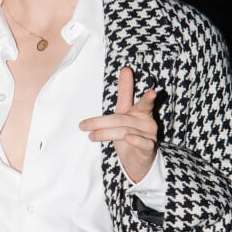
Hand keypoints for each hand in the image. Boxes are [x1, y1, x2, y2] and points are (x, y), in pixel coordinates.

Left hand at [79, 67, 157, 182]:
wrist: (138, 162)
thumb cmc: (129, 135)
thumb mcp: (123, 115)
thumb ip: (125, 94)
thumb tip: (125, 69)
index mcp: (140, 112)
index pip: (141, 101)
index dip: (139, 93)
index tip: (140, 82)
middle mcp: (146, 121)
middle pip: (122, 118)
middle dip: (101, 122)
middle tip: (82, 125)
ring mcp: (149, 135)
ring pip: (125, 131)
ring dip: (105, 133)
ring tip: (90, 136)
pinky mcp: (149, 148)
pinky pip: (142, 143)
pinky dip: (135, 140)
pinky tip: (127, 137)